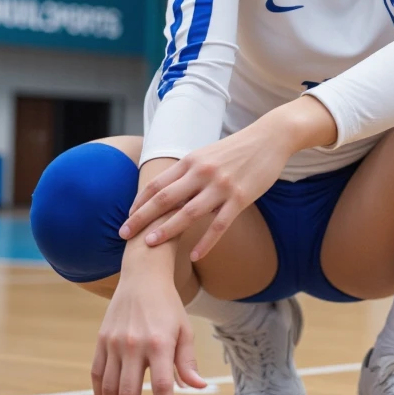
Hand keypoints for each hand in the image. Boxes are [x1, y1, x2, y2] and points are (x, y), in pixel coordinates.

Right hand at [92, 275, 205, 394]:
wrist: (142, 276)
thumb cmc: (168, 305)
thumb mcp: (184, 330)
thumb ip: (187, 361)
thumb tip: (198, 387)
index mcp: (159, 343)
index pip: (162, 386)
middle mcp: (134, 344)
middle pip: (129, 392)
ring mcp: (114, 343)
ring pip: (110, 388)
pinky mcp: (102, 340)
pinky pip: (96, 374)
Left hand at [120, 124, 291, 261]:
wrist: (269, 138)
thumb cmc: (237, 149)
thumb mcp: (208, 154)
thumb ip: (190, 173)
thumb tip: (172, 195)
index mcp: (191, 161)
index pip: (158, 184)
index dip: (140, 202)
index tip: (128, 217)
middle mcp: (202, 173)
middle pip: (165, 199)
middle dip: (142, 218)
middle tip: (124, 234)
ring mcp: (221, 186)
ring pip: (188, 213)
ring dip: (167, 230)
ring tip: (150, 245)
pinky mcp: (240, 198)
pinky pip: (219, 225)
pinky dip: (206, 242)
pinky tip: (196, 256)